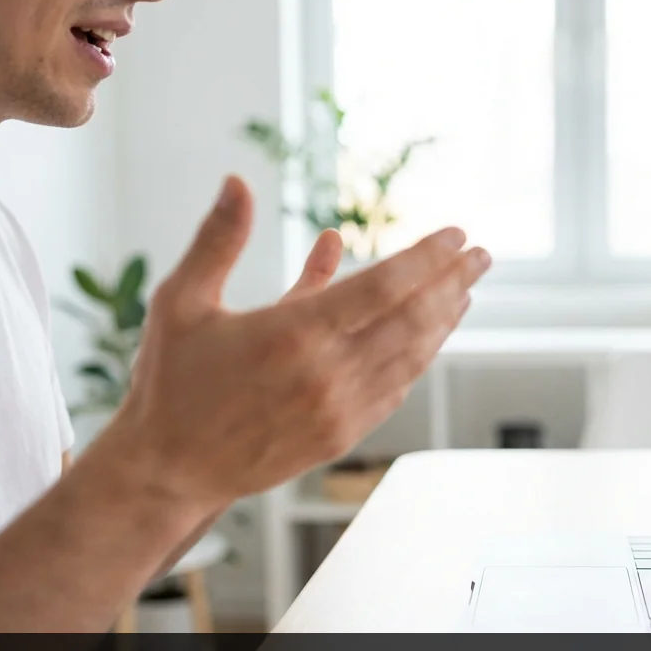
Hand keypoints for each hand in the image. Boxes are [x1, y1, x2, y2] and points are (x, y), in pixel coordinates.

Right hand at [94, 175, 489, 512]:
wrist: (170, 469)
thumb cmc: (172, 382)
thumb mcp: (183, 301)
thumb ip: (218, 240)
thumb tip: (238, 181)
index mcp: (294, 333)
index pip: (385, 286)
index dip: (428, 257)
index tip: (458, 234)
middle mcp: (327, 373)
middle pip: (413, 319)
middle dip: (453, 282)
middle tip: (481, 254)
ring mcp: (340, 409)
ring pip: (412, 357)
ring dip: (444, 320)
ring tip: (464, 290)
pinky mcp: (342, 436)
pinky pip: (396, 390)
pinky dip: (419, 359)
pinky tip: (430, 338)